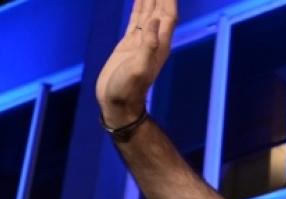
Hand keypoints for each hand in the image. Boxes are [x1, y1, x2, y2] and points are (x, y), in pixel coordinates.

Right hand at [96, 0, 177, 126]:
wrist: (117, 103)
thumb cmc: (127, 90)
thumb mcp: (139, 69)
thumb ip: (148, 45)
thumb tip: (154, 20)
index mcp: (160, 44)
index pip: (168, 14)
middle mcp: (155, 39)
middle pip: (161, 9)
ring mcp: (142, 40)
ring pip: (149, 10)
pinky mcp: (130, 42)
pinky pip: (137, 18)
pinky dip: (138, 5)